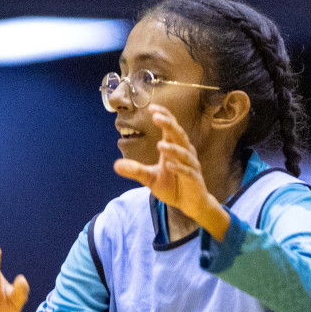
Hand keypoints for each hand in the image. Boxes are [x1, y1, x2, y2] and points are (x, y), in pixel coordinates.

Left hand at [113, 109, 229, 239]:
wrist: (189, 203)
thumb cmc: (172, 186)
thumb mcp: (149, 178)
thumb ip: (135, 170)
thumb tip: (115, 165)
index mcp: (174, 148)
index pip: (171, 128)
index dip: (164, 117)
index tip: (152, 108)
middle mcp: (184, 153)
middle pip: (178, 135)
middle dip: (169, 125)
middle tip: (156, 117)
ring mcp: (191, 166)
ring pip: (184, 153)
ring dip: (172, 149)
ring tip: (160, 145)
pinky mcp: (194, 179)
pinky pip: (187, 172)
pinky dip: (179, 168)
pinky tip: (169, 165)